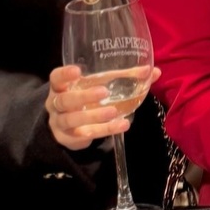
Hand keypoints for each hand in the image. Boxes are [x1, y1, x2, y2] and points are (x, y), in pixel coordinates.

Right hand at [46, 64, 160, 149]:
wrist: (67, 126)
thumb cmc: (85, 98)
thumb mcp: (98, 85)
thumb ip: (124, 77)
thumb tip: (153, 71)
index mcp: (61, 86)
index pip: (56, 78)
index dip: (64, 74)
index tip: (78, 71)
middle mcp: (56, 104)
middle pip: (65, 100)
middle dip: (84, 96)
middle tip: (104, 92)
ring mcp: (60, 123)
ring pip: (73, 120)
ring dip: (95, 116)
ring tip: (114, 112)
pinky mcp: (69, 139)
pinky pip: (86, 135)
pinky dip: (105, 130)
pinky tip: (121, 125)